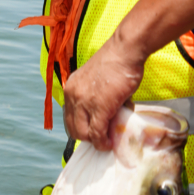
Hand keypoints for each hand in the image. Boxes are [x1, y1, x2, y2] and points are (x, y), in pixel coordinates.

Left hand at [63, 35, 144, 149]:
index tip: (92, 131)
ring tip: (106, 141)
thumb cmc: (116, 62)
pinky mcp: (99, 108)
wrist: (125, 51)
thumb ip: (94, 97)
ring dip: (95, 142)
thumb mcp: (96, 80)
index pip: (68, 117)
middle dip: (87, 137)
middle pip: (73, 129)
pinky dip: (102, 142)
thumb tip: (105, 116)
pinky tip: (109, 143)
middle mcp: (72, 95)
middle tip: (101, 137)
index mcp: (70, 88)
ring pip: (83, 134)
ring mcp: (84, 102)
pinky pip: (97, 133)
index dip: (81, 127)